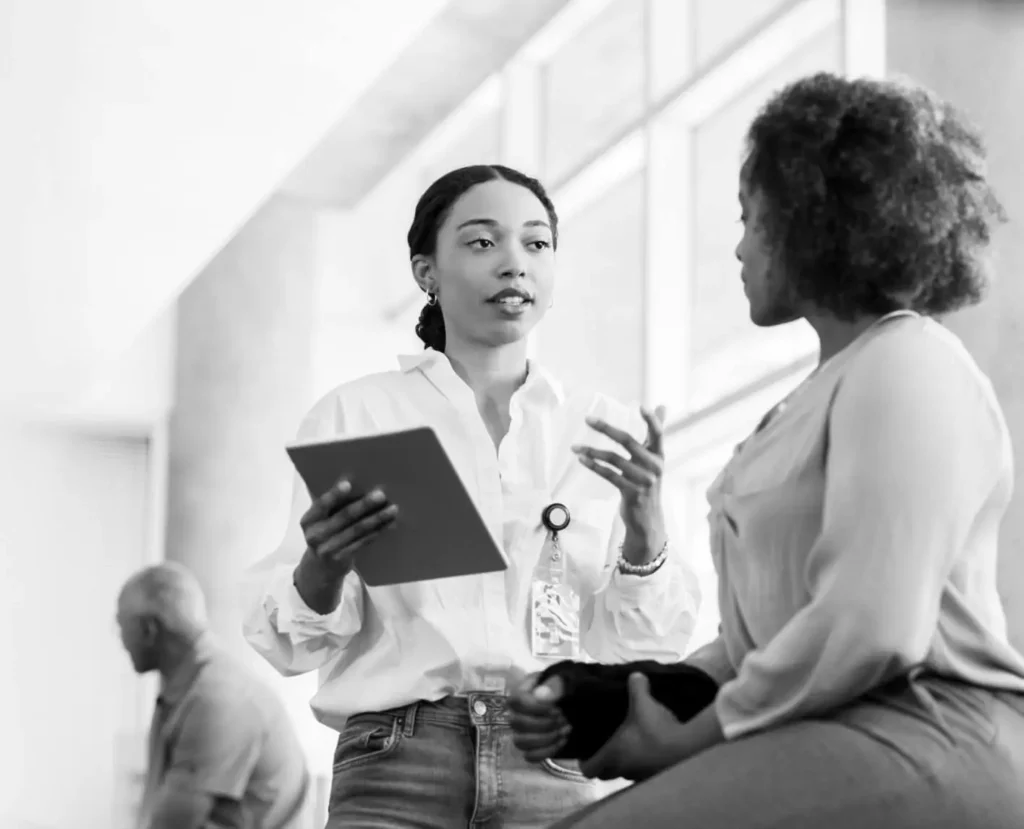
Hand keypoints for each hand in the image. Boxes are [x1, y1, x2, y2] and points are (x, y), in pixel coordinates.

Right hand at [300, 477, 397, 576]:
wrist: (320, 568)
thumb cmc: (324, 533)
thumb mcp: (320, 520)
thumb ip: (331, 505)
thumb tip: (357, 482)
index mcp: (308, 520)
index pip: (320, 505)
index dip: (334, 495)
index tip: (348, 484)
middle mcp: (315, 535)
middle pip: (343, 517)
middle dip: (364, 505)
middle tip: (381, 494)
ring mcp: (328, 549)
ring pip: (357, 530)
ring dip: (376, 518)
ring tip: (392, 509)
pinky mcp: (341, 559)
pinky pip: (363, 542)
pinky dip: (377, 531)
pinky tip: (389, 524)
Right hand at [509, 674, 571, 762]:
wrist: (580, 703)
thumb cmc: (570, 687)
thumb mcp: (567, 681)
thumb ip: (555, 685)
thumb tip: (541, 696)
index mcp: (523, 691)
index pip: (514, 701)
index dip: (533, 708)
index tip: (555, 709)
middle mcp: (519, 711)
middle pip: (515, 723)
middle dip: (543, 724)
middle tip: (563, 719)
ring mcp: (523, 731)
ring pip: (520, 742)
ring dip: (545, 739)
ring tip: (565, 730)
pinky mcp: (532, 746)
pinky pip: (530, 756)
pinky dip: (547, 751)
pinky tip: (563, 741)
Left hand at [572, 405, 667, 561]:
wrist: (648, 519)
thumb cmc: (648, 483)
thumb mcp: (654, 459)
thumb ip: (656, 433)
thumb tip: (662, 405)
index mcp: (660, 455)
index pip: (658, 433)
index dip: (651, 420)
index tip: (641, 405)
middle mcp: (654, 466)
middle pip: (628, 441)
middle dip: (606, 428)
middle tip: (587, 418)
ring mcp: (643, 480)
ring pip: (613, 459)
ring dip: (591, 450)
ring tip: (574, 447)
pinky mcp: (631, 493)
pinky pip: (609, 475)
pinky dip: (593, 465)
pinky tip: (582, 459)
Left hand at [580, 672, 681, 781]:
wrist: (688, 748)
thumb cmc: (656, 728)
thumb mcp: (644, 702)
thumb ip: (636, 687)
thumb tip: (635, 674)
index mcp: (613, 755)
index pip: (588, 769)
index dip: (584, 762)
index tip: (585, 754)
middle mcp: (623, 770)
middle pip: (605, 774)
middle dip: (604, 764)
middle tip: (605, 747)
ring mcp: (641, 777)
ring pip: (625, 773)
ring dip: (624, 763)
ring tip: (628, 747)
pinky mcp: (656, 776)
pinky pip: (642, 773)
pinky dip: (642, 764)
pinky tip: (649, 750)